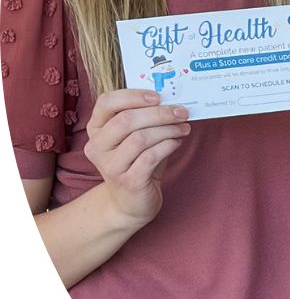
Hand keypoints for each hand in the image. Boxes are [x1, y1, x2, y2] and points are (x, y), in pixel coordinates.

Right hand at [83, 89, 190, 228]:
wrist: (131, 202)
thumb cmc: (137, 162)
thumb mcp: (136, 136)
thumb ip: (146, 118)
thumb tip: (173, 100)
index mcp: (96, 129)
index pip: (106, 102)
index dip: (133, 95)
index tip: (158, 96)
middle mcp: (97, 147)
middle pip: (126, 120)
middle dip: (159, 113)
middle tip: (181, 112)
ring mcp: (110, 166)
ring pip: (140, 138)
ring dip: (168, 129)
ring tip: (184, 128)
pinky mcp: (127, 181)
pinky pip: (151, 156)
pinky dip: (168, 146)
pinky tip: (177, 143)